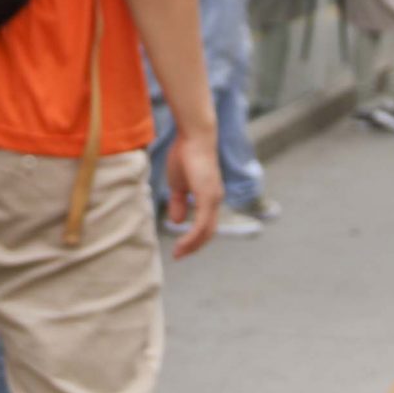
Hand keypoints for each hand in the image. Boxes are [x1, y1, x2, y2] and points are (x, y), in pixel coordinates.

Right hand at [164, 134, 222, 258]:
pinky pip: (202, 223)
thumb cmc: (186, 155)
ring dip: (192, 244)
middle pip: (208, 232)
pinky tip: (183, 242)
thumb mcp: (178, 185)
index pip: (206, 225)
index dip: (194, 238)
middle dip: (194, 246)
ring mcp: (213, 198)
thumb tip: (179, 222)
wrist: (193, 137)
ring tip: (178, 253)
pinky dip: (193, 236)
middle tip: (178, 256)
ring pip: (207, 230)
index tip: (180, 248)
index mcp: (209, 197)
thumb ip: (179, 203)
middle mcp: (215, 199)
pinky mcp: (208, 196)